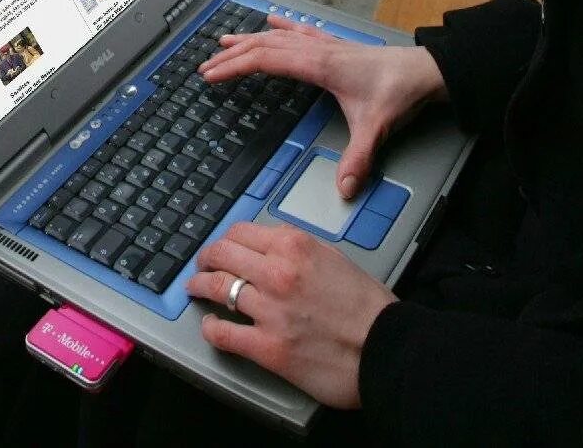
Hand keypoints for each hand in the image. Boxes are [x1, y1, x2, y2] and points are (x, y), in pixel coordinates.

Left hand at [187, 222, 395, 409]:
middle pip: (220, 255)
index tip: (221, 246)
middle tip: (201, 265)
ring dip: (200, 287)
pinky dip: (210, 328)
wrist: (387, 348)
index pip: (240, 233)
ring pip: (215, 288)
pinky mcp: (266, 347)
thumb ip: (300, 249)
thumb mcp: (335, 259)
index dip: (225, 240)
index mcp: (294, 247)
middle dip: (205, 259)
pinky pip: (222, 332)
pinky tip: (209, 326)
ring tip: (196, 289)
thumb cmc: (369, 309)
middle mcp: (277, 273)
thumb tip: (274, 245)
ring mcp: (269, 310)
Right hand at [200, 18, 444, 197]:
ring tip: (225, 41)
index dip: (235, 67)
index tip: (212, 76)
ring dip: (249, 39)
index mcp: (319, 65)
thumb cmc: (400, 90)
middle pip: (264, 46)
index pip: (265, 61)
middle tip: (206, 67)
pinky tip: (273, 19)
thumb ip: (358, 159)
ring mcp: (326, 45)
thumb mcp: (376, 128)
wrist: (426, 69)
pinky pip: (300, 31)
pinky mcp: (337, 46)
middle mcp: (318, 50)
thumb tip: (344, 189)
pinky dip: (282, 26)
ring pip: (278, 37)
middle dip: (232, 56)